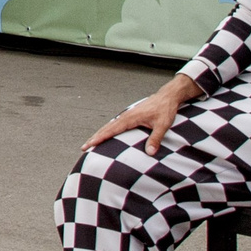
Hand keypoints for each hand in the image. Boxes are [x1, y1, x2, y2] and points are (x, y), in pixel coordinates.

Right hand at [83, 74, 198, 155]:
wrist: (167, 97)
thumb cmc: (165, 109)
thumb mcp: (163, 125)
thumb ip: (155, 138)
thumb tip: (150, 152)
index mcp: (130, 118)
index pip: (112, 130)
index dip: (100, 138)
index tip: (90, 144)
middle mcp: (126, 116)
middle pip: (106, 128)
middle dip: (94, 138)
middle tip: (84, 147)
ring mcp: (127, 116)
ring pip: (109, 126)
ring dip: (99, 134)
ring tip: (91, 143)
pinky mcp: (130, 117)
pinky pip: (115, 125)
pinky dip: (107, 131)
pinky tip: (105, 135)